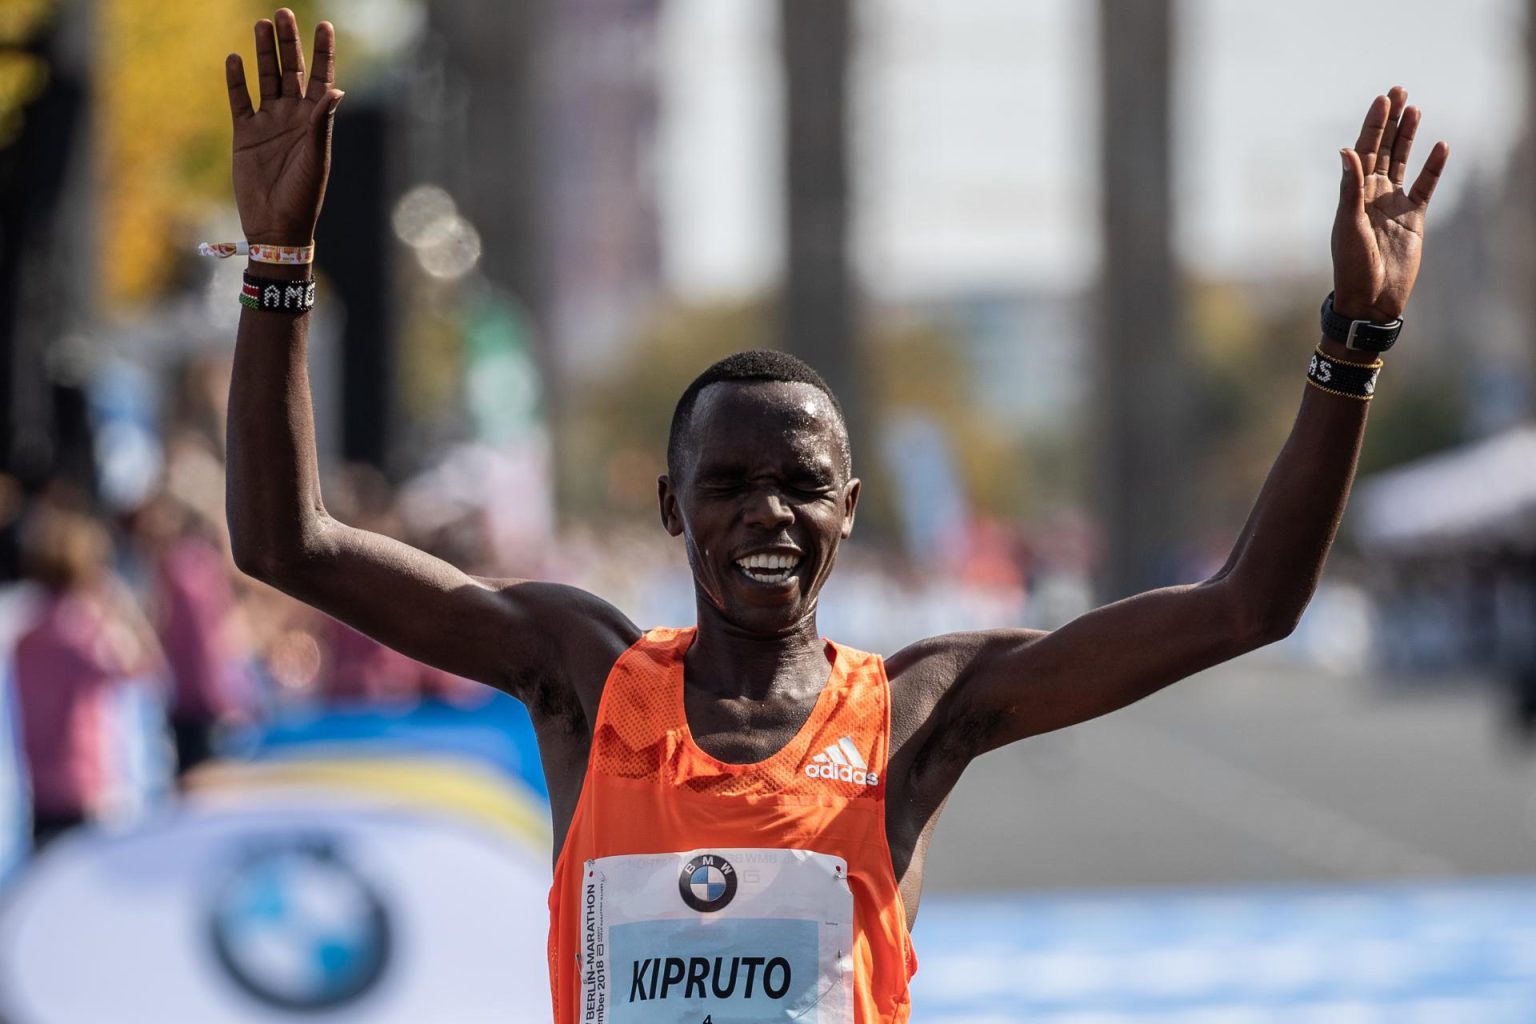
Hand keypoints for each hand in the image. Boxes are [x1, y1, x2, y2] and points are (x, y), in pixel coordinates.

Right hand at [225, 9, 341, 244]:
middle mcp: (292, 116)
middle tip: (283, 13)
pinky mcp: (244, 133)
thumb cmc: (303, 195)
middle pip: (291, 71)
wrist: (275, 225)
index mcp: (315, 121)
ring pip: (265, 78)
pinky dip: (236, 80)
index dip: (323, 53)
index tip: (326, 25)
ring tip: (260, 25)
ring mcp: (268, 122)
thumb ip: (320, 123)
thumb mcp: (315, 158)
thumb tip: (335, 90)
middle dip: (288, 42)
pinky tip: (234, 58)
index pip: (321, 79)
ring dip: (263, 53)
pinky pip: (239, 100)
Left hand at [1331, 86, 1449, 322]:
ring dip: (1407, 136)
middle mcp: (1372, 194)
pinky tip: (1441, 145)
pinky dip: (1433, 167)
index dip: (1373, 125)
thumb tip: (1347, 151)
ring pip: (1402, 161)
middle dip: (1390, 121)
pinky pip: (1425, 186)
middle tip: (1398, 91)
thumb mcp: (1348, 225)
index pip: (1363, 151)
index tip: (1382, 100)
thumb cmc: (1352, 266)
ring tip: (1414, 108)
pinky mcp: (1413, 217)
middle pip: (1382, 149)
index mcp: (1353, 194)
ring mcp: (1393, 204)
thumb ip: (1350, 188)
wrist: (1371, 298)